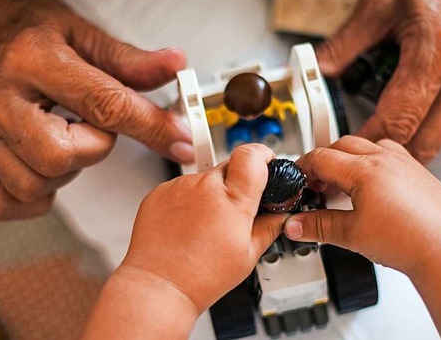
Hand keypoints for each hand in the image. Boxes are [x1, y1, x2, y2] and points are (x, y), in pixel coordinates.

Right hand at [0, 0, 191, 218]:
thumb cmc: (24, 27)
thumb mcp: (81, 30)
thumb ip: (129, 58)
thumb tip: (175, 64)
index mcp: (31, 59)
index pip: (102, 103)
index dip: (151, 126)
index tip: (181, 139)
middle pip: (61, 155)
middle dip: (96, 148)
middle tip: (94, 124)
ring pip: (35, 185)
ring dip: (69, 170)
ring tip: (68, 137)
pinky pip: (6, 204)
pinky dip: (36, 196)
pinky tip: (46, 165)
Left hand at [121, 144, 287, 312]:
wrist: (159, 286)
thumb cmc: (200, 276)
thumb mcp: (248, 256)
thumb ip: (269, 228)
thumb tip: (281, 216)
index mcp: (233, 201)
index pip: (251, 155)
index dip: (262, 155)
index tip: (265, 161)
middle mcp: (205, 187)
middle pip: (229, 165)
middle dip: (236, 182)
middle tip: (232, 211)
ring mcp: (180, 187)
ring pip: (204, 178)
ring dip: (209, 193)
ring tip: (203, 225)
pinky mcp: (160, 191)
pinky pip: (182, 187)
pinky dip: (187, 200)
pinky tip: (186, 225)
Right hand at [284, 136, 440, 274]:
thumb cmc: (408, 241)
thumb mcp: (351, 234)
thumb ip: (318, 226)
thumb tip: (296, 224)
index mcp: (365, 170)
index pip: (322, 157)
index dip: (303, 168)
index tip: (298, 180)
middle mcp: (386, 159)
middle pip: (342, 145)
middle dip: (324, 161)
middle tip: (316, 184)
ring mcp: (405, 164)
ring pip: (368, 145)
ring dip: (350, 158)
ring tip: (344, 183)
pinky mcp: (420, 173)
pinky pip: (391, 154)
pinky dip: (374, 162)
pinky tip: (374, 185)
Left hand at [318, 0, 440, 162]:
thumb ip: (346, 42)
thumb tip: (319, 69)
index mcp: (440, 48)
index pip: (400, 119)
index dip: (368, 139)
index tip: (347, 144)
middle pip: (425, 140)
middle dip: (389, 148)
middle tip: (361, 139)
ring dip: (412, 136)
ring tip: (385, 115)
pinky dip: (432, 119)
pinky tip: (414, 99)